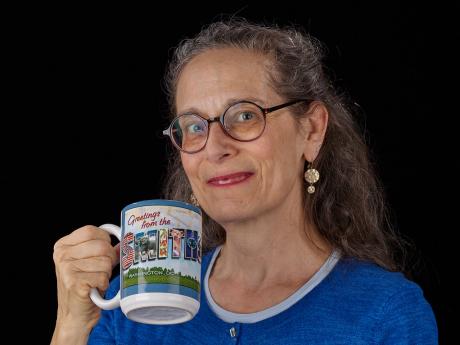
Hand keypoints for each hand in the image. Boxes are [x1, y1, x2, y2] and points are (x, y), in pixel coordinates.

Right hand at [51, 225, 118, 342]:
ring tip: (96, 280)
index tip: (106, 250)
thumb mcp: (91, 262)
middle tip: (102, 270)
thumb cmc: (84, 286)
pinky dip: (104, 284)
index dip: (105, 239)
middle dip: (110, 258)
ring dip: (106, 273)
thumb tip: (125, 240)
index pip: (91, 230)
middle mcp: (62, 255)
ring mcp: (66, 269)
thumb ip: (104, 249)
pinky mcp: (74, 283)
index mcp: (63, 246)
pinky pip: (103, 276)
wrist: (74, 315)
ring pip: (105, 262)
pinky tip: (95, 288)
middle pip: (102, 246)